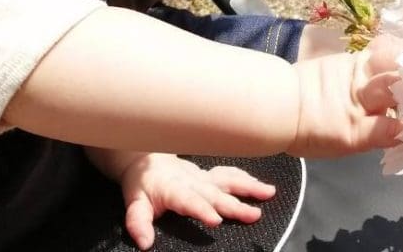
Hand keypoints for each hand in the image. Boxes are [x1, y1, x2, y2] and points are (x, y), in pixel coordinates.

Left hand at [117, 153, 275, 249]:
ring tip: (268, 194)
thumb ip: (138, 223)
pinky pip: (230, 176)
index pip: (189, 200)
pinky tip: (262, 188)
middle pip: (215, 193)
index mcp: (173, 189)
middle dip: (234, 204)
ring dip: (248, 187)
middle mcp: (191, 181)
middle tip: (253, 215)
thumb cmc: (141, 184)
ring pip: (227, 181)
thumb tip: (145, 242)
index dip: (202, 209)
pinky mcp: (209, 175)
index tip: (216, 219)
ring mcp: (203, 176)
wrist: (144, 158)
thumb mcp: (134, 204)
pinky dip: (246, 180)